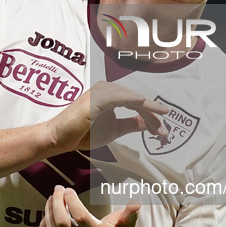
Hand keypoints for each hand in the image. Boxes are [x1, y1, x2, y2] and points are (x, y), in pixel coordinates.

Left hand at [39, 185, 139, 226]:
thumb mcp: (125, 225)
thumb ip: (130, 215)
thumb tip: (136, 204)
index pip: (81, 218)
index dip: (72, 202)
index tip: (69, 190)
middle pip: (63, 225)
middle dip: (57, 204)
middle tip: (57, 190)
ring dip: (48, 213)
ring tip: (51, 198)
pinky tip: (47, 215)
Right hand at [46, 81, 168, 153]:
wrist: (60, 138)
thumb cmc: (83, 132)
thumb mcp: (115, 129)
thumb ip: (131, 124)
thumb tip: (149, 123)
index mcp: (112, 95)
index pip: (137, 104)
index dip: (152, 117)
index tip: (163, 132)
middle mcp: (108, 89)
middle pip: (137, 101)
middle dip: (153, 116)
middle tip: (165, 133)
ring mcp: (101, 92)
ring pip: (132, 100)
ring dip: (147, 111)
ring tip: (160, 126)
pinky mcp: (96, 98)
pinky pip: (118, 97)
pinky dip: (131, 99)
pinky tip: (143, 102)